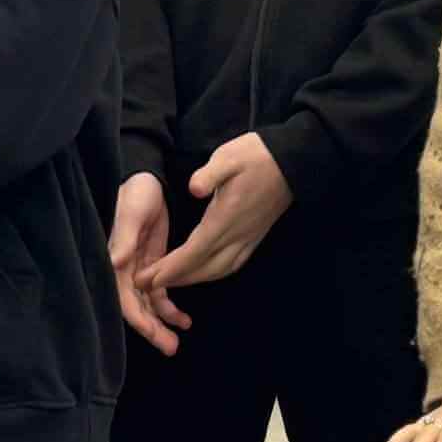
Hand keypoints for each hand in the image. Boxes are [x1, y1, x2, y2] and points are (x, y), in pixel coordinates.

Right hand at [109, 173, 192, 355]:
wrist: (146, 177)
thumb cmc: (134, 192)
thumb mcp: (130, 213)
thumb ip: (124, 238)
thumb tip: (115, 262)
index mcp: (115, 260)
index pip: (123, 298)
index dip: (137, 318)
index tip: (153, 332)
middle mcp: (124, 270)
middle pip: (136, 308)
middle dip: (152, 329)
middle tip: (170, 348)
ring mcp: (139, 269)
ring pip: (148, 304)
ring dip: (161, 323)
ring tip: (177, 341)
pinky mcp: (153, 263)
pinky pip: (160, 292)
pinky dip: (169, 307)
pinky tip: (183, 319)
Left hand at [139, 134, 292, 290]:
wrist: (294, 161)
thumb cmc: (258, 156)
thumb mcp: (229, 156)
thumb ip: (209, 174)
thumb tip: (193, 189)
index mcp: (225, 218)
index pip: (193, 252)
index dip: (170, 269)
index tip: (147, 279)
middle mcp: (237, 235)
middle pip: (203, 268)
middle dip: (175, 279)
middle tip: (148, 285)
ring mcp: (248, 238)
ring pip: (218, 270)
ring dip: (193, 279)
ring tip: (171, 280)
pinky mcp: (256, 237)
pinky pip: (232, 265)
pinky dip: (213, 273)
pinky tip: (205, 271)